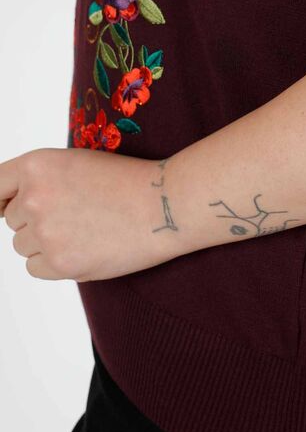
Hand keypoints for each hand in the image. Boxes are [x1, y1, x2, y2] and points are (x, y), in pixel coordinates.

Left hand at [0, 147, 180, 281]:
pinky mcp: (59, 263)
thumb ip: (39, 180)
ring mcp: (45, 232)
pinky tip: (84, 247)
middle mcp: (34, 197)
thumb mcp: (76, 163)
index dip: (1, 199)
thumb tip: (4, 210)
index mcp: (37, 165)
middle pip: (12, 219)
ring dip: (45, 242)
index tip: (4, 208)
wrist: (164, 204)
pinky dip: (54, 263)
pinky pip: (35, 268)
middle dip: (35, 219)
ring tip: (84, 230)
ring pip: (23, 245)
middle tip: (75, 214)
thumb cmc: (126, 181)